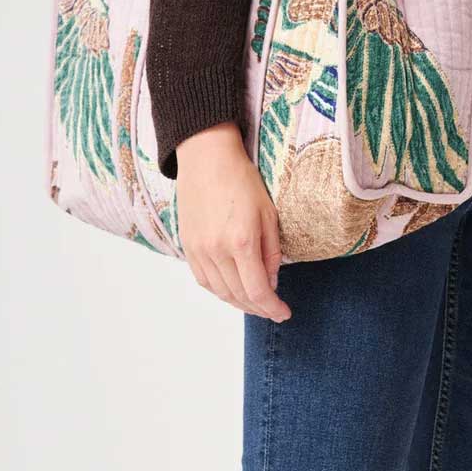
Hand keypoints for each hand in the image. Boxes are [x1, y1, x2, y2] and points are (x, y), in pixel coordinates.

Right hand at [175, 122, 291, 322]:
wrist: (206, 158)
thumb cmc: (241, 179)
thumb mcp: (268, 213)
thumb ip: (271, 251)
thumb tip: (272, 281)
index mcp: (241, 241)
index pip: (258, 290)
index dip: (272, 308)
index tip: (284, 313)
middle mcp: (217, 251)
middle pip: (239, 296)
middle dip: (259, 308)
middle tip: (273, 310)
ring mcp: (199, 250)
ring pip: (220, 292)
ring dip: (239, 302)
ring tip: (255, 303)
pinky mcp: (187, 246)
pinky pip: (204, 280)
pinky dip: (219, 291)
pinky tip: (232, 290)